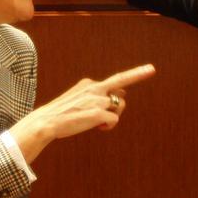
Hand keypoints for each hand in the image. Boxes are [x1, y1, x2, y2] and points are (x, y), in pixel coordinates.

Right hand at [10, 63, 155, 162]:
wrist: (46, 122)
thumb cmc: (61, 114)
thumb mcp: (78, 99)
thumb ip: (98, 96)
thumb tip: (121, 94)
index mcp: (88, 84)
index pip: (114, 80)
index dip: (133, 75)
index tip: (149, 69)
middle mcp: (94, 88)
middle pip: (121, 82)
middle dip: (138, 74)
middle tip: (152, 69)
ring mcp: (96, 100)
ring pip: (119, 106)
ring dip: (113, 116)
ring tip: (98, 122)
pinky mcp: (97, 113)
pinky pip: (114, 120)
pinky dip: (109, 125)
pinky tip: (99, 128)